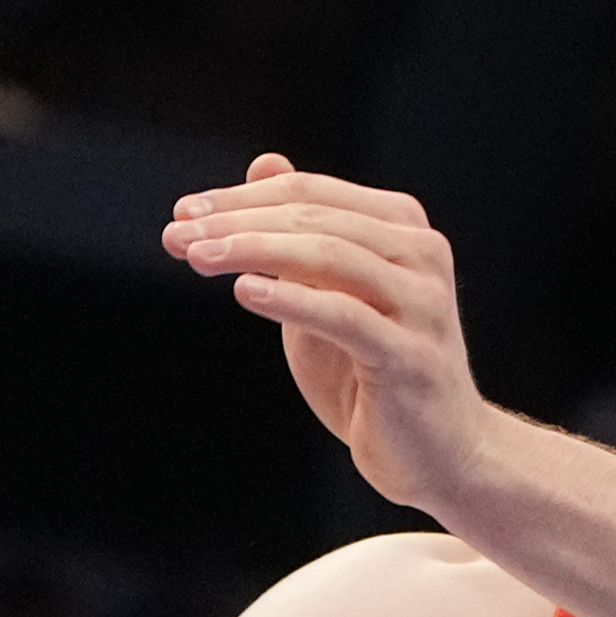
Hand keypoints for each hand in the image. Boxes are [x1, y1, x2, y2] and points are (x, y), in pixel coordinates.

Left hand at [162, 154, 492, 510]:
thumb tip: (264, 163)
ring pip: (330, 255)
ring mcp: (423, 304)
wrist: (437, 453)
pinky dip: (290, 299)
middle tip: (177, 235)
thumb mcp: (327, 295)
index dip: (242, 198)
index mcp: (403, 229)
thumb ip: (300, 235)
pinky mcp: (412, 356)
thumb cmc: (374, 374)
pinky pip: (345, 316)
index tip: (184, 214)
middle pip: (316, 217)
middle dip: (237, 222)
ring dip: (254, 250)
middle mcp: (421, 255)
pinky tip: (244, 291)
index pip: (312, 193)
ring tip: (197, 258)